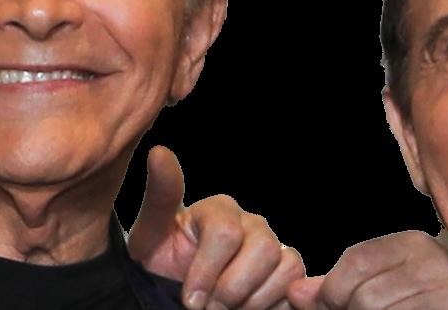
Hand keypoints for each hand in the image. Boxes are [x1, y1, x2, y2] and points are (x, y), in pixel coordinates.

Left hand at [130, 146, 305, 309]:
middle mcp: (252, 224)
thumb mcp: (150, 236)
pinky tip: (245, 309)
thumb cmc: (163, 262)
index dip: (207, 272)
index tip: (189, 299)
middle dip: (233, 289)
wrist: (172, 290)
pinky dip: (272, 305)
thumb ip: (160, 198)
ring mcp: (274, 248)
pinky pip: (296, 286)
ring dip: (253, 300)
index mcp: (220, 210)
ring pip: (286, 267)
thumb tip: (159, 153)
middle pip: (264, 249)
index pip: (226, 233)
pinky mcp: (287, 274)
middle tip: (209, 308)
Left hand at [286, 231, 447, 309]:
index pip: (356, 262)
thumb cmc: (418, 290)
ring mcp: (446, 292)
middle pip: (366, 296)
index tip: (331, 303)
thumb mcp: (380, 275)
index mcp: (410, 243)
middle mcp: (431, 262)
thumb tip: (295, 292)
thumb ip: (336, 283)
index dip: (333, 290)